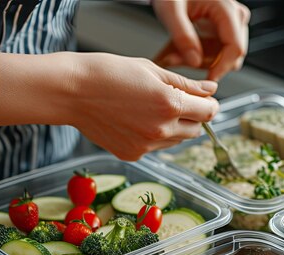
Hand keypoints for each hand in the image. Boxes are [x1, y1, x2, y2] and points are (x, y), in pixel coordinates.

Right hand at [0, 52, 218, 160]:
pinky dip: (153, 137)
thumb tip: (211, 90)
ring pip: (176, 141)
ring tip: (149, 109)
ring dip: (174, 127)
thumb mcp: (152, 70)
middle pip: (196, 130)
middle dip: (192, 116)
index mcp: (170, 105)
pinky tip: (135, 120)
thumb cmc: (108, 73)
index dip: (209, 104)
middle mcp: (161, 131)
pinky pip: (155, 148)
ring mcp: (146, 147)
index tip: (203, 99)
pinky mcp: (132, 155)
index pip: (209, 112)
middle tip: (174, 101)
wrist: (72, 91)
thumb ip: (186, 84)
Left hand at [153, 0, 250, 80]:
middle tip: (179, 61)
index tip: (207, 80)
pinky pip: (219, 52)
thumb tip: (195, 62)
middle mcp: (235, 16)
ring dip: (202, 61)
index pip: (235, 48)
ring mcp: (232, 23)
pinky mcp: (226, 30)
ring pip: (226, 57)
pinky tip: (183, 51)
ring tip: (176, 55)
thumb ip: (182, 36)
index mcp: (227, 9)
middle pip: (233, 55)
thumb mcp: (171, 10)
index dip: (222, 68)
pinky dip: (201, 56)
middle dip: (207, 64)